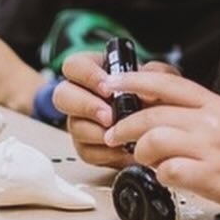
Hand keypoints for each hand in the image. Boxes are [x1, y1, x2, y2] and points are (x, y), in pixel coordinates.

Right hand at [52, 55, 180, 169]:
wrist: (157, 123)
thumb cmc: (151, 94)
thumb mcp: (157, 75)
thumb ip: (155, 73)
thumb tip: (145, 89)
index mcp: (93, 70)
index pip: (74, 66)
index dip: (87, 76)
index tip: (107, 87)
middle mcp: (80, 94)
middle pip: (62, 96)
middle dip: (87, 107)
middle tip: (110, 116)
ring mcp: (80, 121)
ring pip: (74, 127)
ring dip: (97, 132)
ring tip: (120, 135)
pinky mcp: (86, 146)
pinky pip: (86, 152)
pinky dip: (106, 153)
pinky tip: (123, 149)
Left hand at [102, 70, 219, 219]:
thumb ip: (203, 117)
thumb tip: (167, 119)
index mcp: (216, 104)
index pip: (167, 83)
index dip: (135, 80)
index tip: (112, 82)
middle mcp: (211, 122)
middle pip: (152, 114)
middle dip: (125, 125)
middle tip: (114, 134)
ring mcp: (211, 150)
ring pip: (155, 140)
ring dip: (141, 152)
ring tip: (145, 161)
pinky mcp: (213, 178)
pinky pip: (171, 172)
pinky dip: (162, 176)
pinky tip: (170, 179)